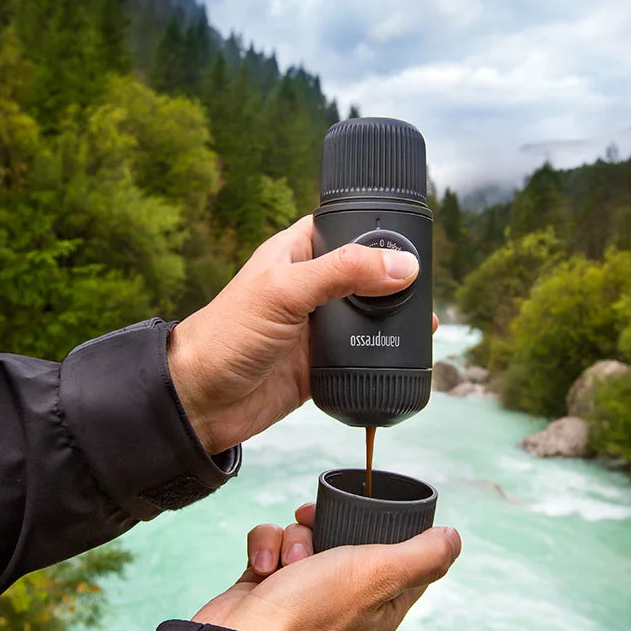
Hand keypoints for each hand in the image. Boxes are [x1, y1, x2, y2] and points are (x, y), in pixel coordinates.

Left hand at [167, 215, 437, 453]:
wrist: (202, 402)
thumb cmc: (226, 335)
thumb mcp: (284, 291)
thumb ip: (342, 273)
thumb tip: (402, 265)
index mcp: (296, 254)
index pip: (343, 227)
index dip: (375, 229)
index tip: (412, 236)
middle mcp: (310, 286)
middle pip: (364, 273)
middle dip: (394, 280)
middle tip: (426, 287)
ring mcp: (317, 326)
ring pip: (367, 316)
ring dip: (394, 319)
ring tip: (427, 322)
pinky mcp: (322, 362)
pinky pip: (362, 353)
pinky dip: (383, 354)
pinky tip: (406, 354)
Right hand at [193, 507, 461, 630]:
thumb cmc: (311, 613)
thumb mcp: (380, 575)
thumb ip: (422, 555)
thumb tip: (453, 538)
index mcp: (382, 601)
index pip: (402, 554)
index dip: (390, 525)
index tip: (372, 507)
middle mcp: (345, 596)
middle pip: (347, 534)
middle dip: (327, 522)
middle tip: (314, 520)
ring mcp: (304, 589)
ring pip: (305, 533)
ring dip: (292, 537)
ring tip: (287, 562)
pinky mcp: (268, 582)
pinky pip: (272, 542)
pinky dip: (265, 546)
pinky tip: (262, 568)